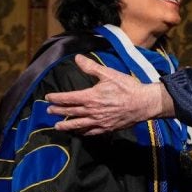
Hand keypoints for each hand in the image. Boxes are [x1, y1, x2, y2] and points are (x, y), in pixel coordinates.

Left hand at [46, 54, 173, 133]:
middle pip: (70, 112)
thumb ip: (91, 67)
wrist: (144, 103)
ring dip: (66, 126)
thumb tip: (77, 58)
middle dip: (58, 111)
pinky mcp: (107, 128)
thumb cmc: (127, 87)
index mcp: (91, 97)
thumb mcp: (109, 74)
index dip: (56, 98)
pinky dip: (82, 132)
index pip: (68, 98)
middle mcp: (92, 111)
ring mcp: (99, 122)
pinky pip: (91, 132)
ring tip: (58, 127)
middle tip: (49, 111)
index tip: (48, 97)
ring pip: (78, 125)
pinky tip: (79, 133)